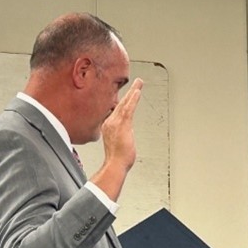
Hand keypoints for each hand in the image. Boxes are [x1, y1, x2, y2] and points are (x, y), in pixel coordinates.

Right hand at [91, 78, 142, 200]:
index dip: (123, 101)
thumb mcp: (118, 143)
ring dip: (133, 92)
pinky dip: (133, 99)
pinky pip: (129, 108)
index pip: (116, 110)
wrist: (115, 165)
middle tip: (136, 83)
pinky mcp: (123, 124)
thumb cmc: (117, 159)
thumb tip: (127, 133)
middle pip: (120, 103)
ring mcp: (116, 123)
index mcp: (108, 126)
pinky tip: (137, 91)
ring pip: (125, 103)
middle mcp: (110, 122)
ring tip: (139, 83)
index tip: (128, 94)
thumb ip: (122, 135)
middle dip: (129, 93)